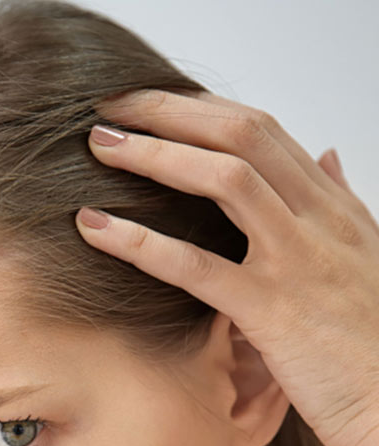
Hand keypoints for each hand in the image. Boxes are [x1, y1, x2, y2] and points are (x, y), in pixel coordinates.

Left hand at [75, 89, 378, 445]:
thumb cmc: (371, 341)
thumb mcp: (364, 255)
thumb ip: (338, 203)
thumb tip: (326, 156)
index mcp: (332, 207)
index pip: (261, 131)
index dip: (199, 109)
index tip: (150, 105)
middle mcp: (318, 220)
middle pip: (240, 134)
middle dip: (170, 111)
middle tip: (111, 107)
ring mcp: (296, 261)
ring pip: (223, 180)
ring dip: (154, 155)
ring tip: (99, 146)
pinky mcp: (272, 310)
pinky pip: (196, 266)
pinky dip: (140, 242)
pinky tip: (94, 228)